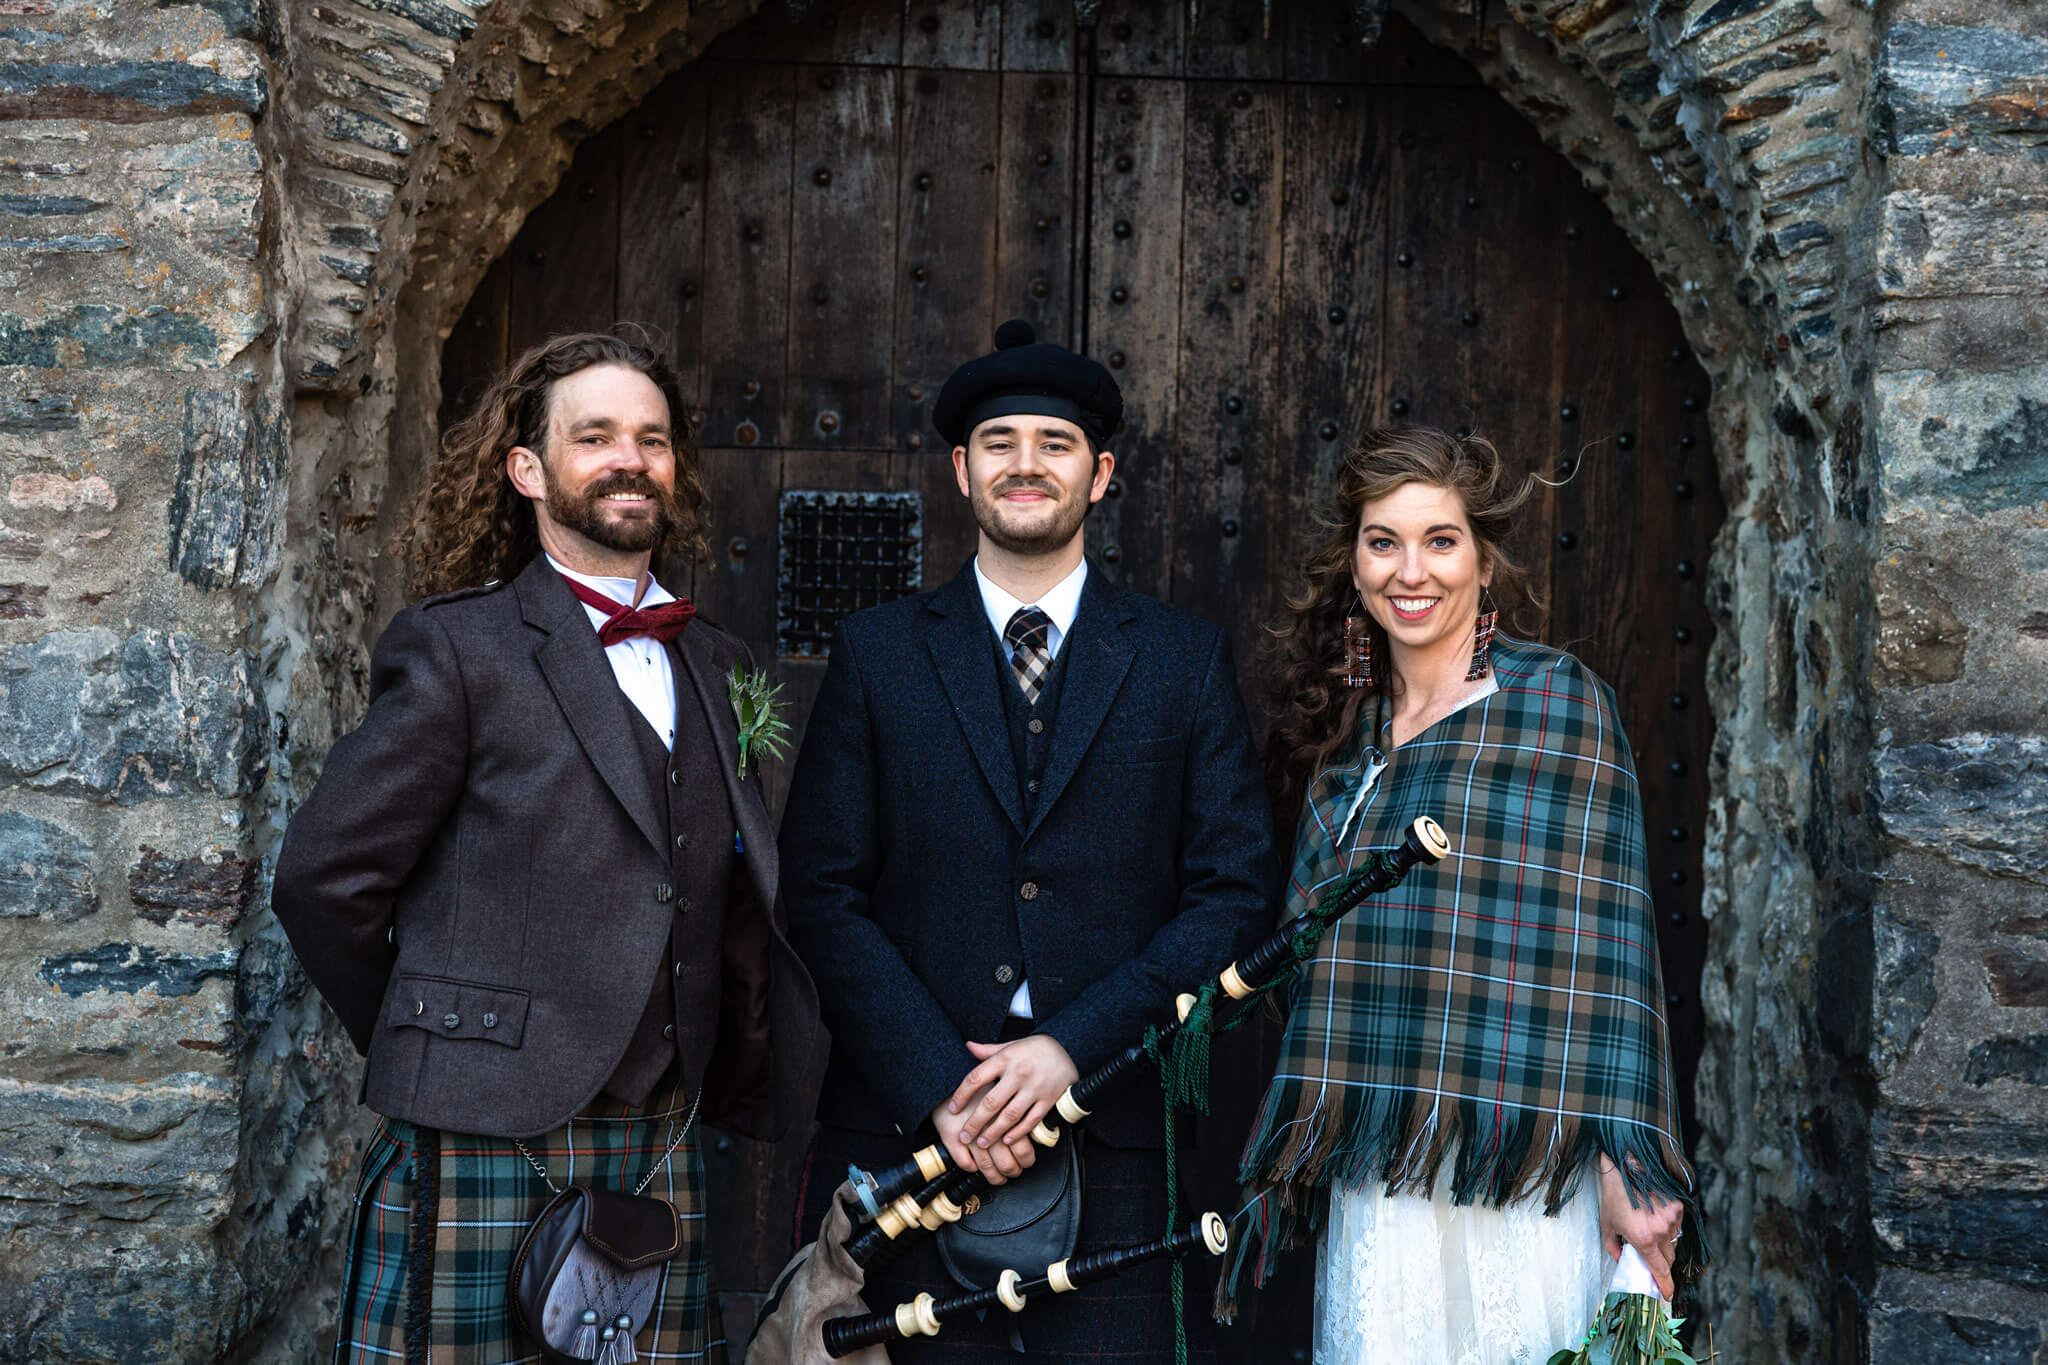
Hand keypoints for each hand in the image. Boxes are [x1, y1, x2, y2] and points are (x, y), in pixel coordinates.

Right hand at [932, 1089, 1034, 1185]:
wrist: (948, 1075)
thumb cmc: (980, 1085)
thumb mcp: (1005, 1092)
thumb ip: (1018, 1112)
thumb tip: (1031, 1131)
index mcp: (1005, 1117)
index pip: (1023, 1150)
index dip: (1026, 1161)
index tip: (1026, 1162)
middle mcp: (988, 1128)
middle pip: (1006, 1163)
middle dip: (1012, 1172)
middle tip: (1013, 1172)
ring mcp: (970, 1134)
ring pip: (986, 1167)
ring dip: (993, 1176)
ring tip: (997, 1177)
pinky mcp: (950, 1135)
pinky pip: (963, 1162)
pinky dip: (970, 1168)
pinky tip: (975, 1167)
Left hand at [949, 1034, 1080, 1153]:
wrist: (1070, 1047)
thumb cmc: (1036, 1048)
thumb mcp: (1011, 1045)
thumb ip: (988, 1050)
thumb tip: (967, 1046)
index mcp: (1006, 1058)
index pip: (976, 1077)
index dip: (962, 1095)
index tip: (953, 1109)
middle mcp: (1018, 1073)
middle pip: (991, 1102)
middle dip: (975, 1122)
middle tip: (964, 1136)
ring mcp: (1034, 1088)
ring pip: (1010, 1115)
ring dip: (994, 1132)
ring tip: (982, 1142)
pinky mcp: (1048, 1099)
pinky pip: (1031, 1120)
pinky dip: (1018, 1133)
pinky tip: (1007, 1140)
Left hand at [1597, 1155, 1683, 1299]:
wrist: (1626, 1165)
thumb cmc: (1613, 1193)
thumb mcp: (1606, 1223)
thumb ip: (1613, 1247)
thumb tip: (1621, 1260)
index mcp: (1643, 1238)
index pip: (1659, 1269)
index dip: (1664, 1285)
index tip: (1667, 1295)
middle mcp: (1661, 1230)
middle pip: (1669, 1258)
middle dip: (1661, 1262)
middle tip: (1651, 1259)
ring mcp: (1672, 1218)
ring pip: (1674, 1241)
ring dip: (1664, 1242)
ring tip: (1648, 1227)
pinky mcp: (1679, 1206)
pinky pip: (1677, 1225)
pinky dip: (1668, 1226)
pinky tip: (1655, 1214)